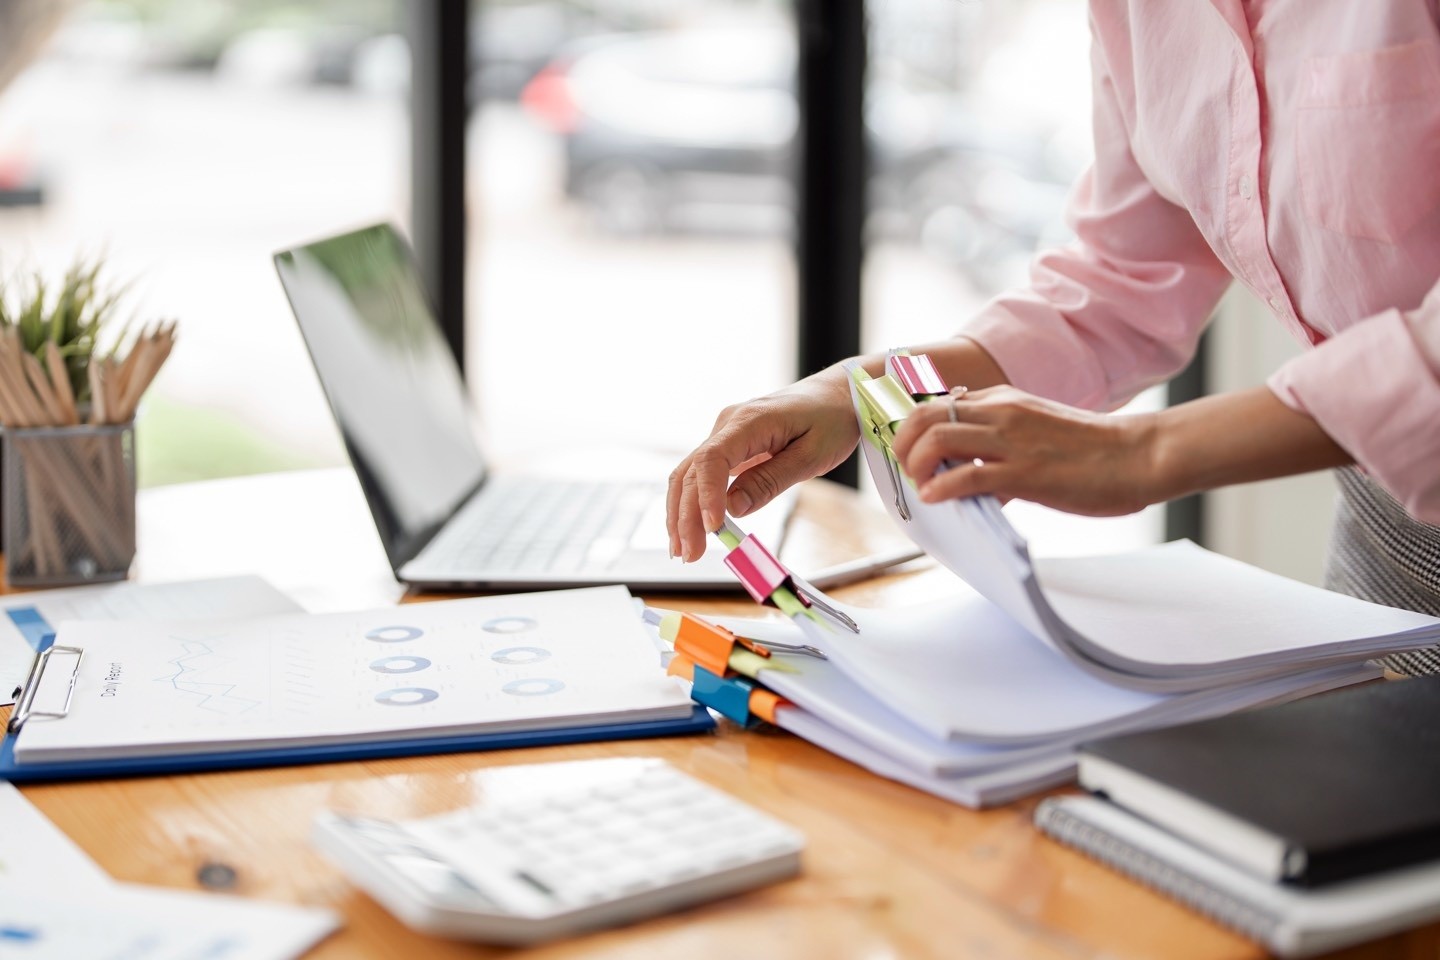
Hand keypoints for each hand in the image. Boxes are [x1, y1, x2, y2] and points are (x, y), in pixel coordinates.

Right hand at [667, 370, 859, 561]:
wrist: (835, 395)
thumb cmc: (830, 420)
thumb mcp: (812, 456)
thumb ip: (771, 481)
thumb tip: (734, 509)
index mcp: (750, 421)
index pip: (712, 459)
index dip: (707, 495)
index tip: (713, 528)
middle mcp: (727, 424)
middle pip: (692, 471)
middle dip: (686, 516)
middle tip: (691, 554)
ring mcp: (724, 434)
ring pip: (688, 475)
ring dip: (680, 512)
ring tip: (683, 550)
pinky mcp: (728, 446)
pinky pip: (700, 475)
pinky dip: (692, 502)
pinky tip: (690, 529)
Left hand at [889, 386, 1160, 515]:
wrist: (1139, 454)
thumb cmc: (1093, 450)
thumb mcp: (1037, 430)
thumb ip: (1000, 441)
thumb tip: (969, 471)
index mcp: (1003, 401)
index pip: (938, 403)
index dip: (913, 430)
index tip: (908, 454)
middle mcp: (1002, 413)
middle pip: (925, 414)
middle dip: (904, 443)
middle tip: (909, 470)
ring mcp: (1012, 441)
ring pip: (937, 437)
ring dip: (917, 464)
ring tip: (923, 486)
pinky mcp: (1025, 472)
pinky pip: (967, 476)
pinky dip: (941, 488)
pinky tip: (939, 499)